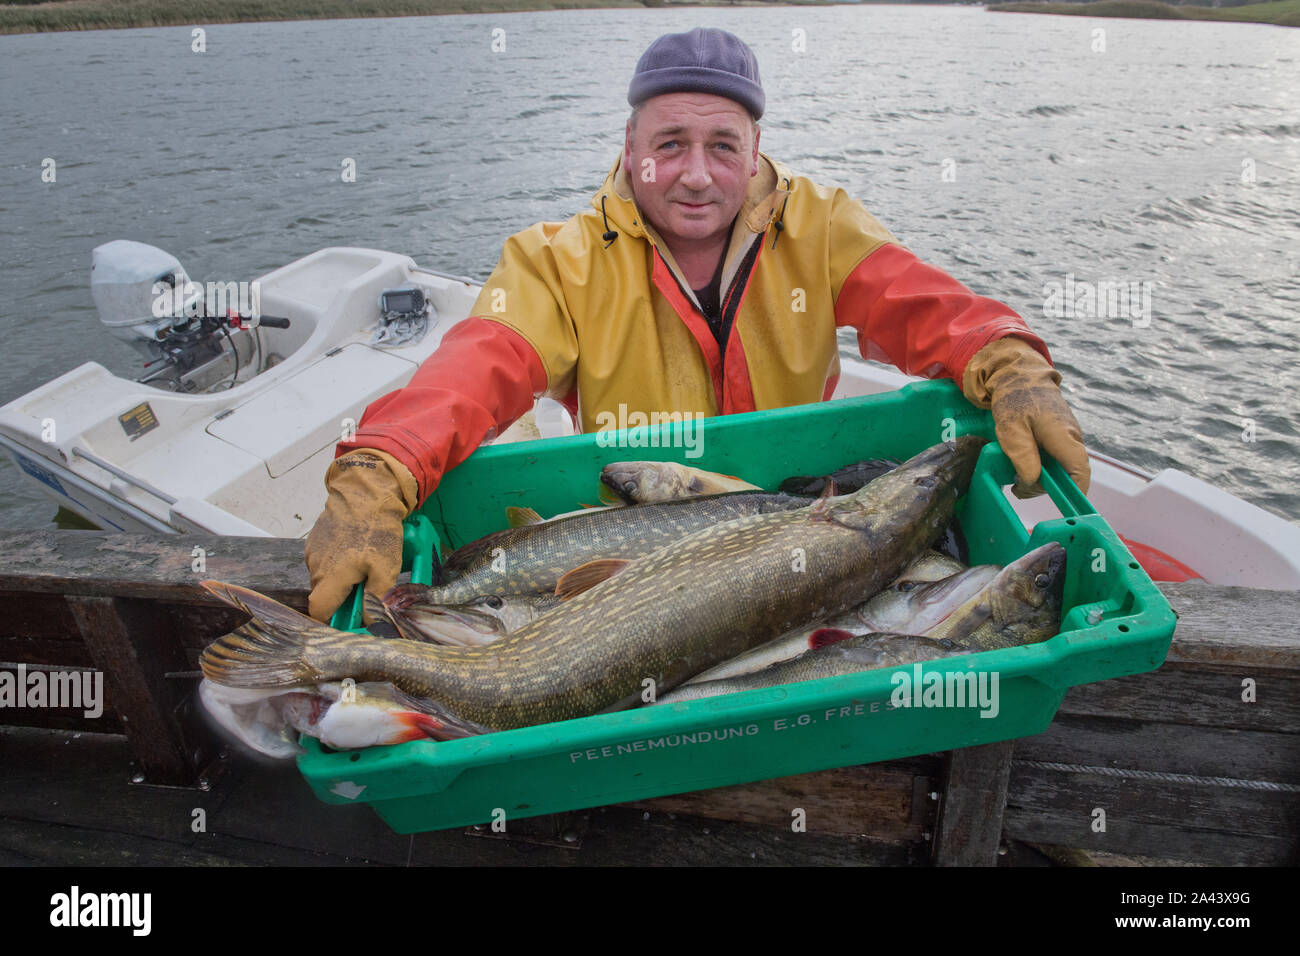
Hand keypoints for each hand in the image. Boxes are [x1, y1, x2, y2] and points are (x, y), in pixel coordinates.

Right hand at [305, 449, 419, 621]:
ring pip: (324, 577)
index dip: (332, 620)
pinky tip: (354, 550)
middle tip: (365, 589)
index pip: (319, 612)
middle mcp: (315, 567)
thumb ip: (376, 598)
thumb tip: (372, 621)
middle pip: (324, 595)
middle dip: (342, 598)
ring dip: (340, 579)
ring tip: (363, 565)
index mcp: (329, 578)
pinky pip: (323, 560)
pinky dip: (337, 562)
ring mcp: (312, 552)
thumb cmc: (376, 531)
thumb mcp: (385, 568)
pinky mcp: (315, 539)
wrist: (365, 493)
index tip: (349, 620)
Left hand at [961, 337, 1089, 498]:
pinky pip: (1055, 458)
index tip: (1062, 505)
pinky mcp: (1060, 436)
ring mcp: (1067, 436)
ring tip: (1015, 475)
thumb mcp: (1011, 429)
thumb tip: (1033, 482)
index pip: (1080, 470)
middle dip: (1046, 486)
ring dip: (1040, 476)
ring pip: (1061, 467)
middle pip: (1069, 473)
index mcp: (1063, 435)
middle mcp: (1071, 437)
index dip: (1075, 491)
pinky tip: (1022, 463)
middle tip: (1018, 487)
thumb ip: (1023, 456)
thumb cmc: (1014, 400)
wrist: (1018, 375)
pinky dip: (1040, 465)